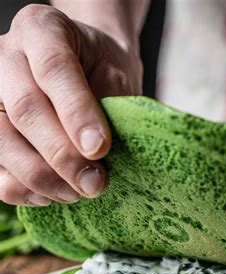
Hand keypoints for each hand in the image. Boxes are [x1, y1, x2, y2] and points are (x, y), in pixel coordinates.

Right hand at [0, 4, 141, 206]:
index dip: (77, 113)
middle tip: (95, 183)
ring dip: (44, 178)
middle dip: (63, 155)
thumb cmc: (104, 74)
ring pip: (2, 141)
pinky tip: (55, 195)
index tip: (100, 149)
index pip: (54, 68)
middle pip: (24, 109)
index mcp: (42, 30)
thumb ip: (109, 107)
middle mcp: (6, 57)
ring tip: (79, 192)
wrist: (89, 74)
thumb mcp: (116, 77)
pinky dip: (24, 191)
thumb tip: (99, 157)